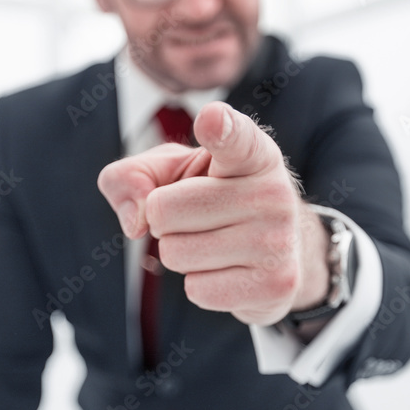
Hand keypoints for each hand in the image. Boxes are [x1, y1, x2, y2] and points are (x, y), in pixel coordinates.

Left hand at [98, 100, 330, 324]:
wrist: (275, 249)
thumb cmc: (210, 198)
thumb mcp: (168, 172)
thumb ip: (131, 177)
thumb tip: (137, 221)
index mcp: (252, 153)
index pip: (234, 137)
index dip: (219, 128)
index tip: (211, 119)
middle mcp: (273, 193)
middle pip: (165, 211)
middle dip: (163, 220)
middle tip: (195, 218)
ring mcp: (279, 241)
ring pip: (177, 255)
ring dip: (180, 254)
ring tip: (213, 243)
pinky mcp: (276, 286)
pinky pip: (197, 290)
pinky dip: (199, 285)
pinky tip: (227, 270)